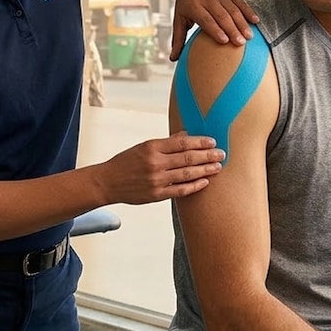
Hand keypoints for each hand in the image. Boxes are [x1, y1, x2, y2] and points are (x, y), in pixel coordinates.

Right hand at [95, 132, 221, 204]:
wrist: (108, 182)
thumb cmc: (126, 162)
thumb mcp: (144, 146)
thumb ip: (166, 143)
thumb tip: (187, 136)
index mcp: (152, 147)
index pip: (182, 142)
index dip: (200, 142)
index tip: (212, 141)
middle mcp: (155, 163)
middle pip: (188, 158)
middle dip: (208, 155)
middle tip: (222, 154)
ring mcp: (157, 180)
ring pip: (187, 174)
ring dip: (205, 170)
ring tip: (218, 167)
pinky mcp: (157, 194)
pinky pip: (181, 190)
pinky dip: (195, 186)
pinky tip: (205, 182)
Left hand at [170, 0, 258, 59]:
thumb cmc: (186, 3)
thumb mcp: (179, 18)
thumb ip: (178, 39)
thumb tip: (173, 59)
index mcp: (193, 7)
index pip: (206, 19)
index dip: (215, 29)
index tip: (224, 41)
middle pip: (222, 16)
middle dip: (232, 29)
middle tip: (241, 43)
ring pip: (233, 9)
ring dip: (242, 23)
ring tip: (249, 36)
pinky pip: (240, 1)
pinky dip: (248, 10)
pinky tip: (255, 21)